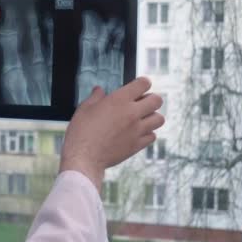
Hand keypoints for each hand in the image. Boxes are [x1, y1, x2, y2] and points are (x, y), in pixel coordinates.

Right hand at [60, 78, 164, 192]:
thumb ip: (95, 97)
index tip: (137, 87)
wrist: (84, 157)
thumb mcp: (84, 108)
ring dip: (152, 117)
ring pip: (159, 119)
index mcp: (119, 100)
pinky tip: (137, 133)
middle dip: (151, 99)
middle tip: (140, 104)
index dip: (142, 83)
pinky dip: (148, 133)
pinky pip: (153, 136)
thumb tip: (99, 90)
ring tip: (141, 119)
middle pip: (157, 100)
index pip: (144, 84)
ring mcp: (137, 130)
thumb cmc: (81, 131)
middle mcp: (132, 113)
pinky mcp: (137, 145)